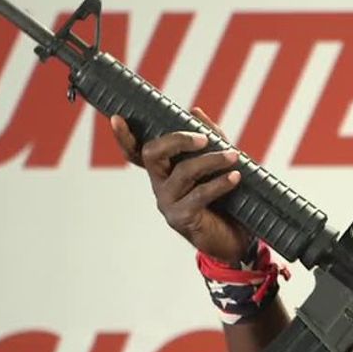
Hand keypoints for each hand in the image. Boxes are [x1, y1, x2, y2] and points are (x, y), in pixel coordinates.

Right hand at [109, 108, 249, 261]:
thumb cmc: (225, 200)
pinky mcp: (181, 218)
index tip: (117, 117)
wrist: (235, 239)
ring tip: (234, 156)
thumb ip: (209, 139)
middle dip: (177, 140)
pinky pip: (199, 195)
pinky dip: (219, 183)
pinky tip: (235, 177)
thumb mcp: (218, 165)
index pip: (137, 152)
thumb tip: (194, 112)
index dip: (124, 136)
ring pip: (182, 172)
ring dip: (211, 160)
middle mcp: (160, 185)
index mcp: (164, 170)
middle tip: (204, 138)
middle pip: (152, 154)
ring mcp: (168, 202)